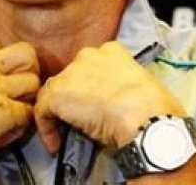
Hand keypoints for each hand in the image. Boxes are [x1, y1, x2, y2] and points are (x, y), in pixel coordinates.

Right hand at [0, 37, 39, 181]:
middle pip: (26, 53)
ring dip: (26, 98)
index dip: (0, 60)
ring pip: (33, 82)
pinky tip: (5, 130)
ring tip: (13, 110)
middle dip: (26, 69)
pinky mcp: (2, 111)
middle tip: (18, 86)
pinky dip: (20, 125)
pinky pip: (27, 113)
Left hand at [34, 41, 185, 153]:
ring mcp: (71, 72)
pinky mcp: (57, 92)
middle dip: (75, 96)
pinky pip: (43, 111)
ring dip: (60, 112)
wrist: (146, 117)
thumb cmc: (152, 107)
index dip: (90, 85)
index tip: (95, 104)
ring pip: (56, 92)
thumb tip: (114, 102)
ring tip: (68, 132)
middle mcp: (88, 55)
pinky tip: (57, 143)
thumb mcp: (138, 85)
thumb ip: (120, 85)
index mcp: (111, 51)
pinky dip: (47, 129)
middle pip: (72, 77)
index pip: (91, 66)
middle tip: (82, 119)